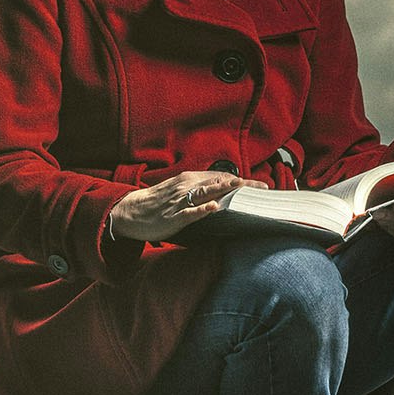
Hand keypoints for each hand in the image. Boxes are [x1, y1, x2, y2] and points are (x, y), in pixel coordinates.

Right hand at [107, 171, 265, 244]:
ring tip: (241, 187)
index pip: (220, 177)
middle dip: (242, 185)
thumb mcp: (179, 189)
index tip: (261, 185)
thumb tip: (222, 192)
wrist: (130, 211)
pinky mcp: (173, 217)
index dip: (241, 180)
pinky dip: (202, 209)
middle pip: (218, 183)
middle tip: (263, 188)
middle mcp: (186, 186)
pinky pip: (190, 211)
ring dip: (224, 190)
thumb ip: (199, 189)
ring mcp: (179, 201)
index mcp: (189, 179)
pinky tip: (213, 207)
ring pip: (205, 192)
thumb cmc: (158, 202)